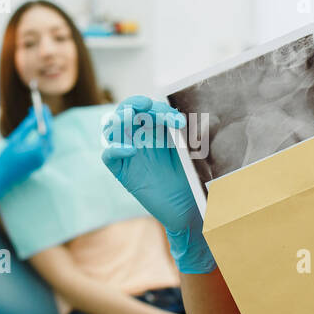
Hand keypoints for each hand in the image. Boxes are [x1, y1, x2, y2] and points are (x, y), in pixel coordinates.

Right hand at [0, 108, 53, 201]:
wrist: (2, 177)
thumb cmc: (6, 158)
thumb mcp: (15, 140)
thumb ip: (27, 128)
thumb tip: (36, 116)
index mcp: (37, 150)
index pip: (47, 130)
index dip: (46, 117)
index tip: (43, 107)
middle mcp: (43, 156)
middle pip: (50, 135)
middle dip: (46, 121)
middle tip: (42, 110)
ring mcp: (43, 161)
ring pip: (49, 141)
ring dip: (46, 129)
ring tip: (39, 117)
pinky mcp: (40, 163)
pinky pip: (46, 147)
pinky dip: (44, 137)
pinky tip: (39, 130)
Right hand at [101, 95, 214, 273]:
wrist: (188, 208)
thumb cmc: (191, 178)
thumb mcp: (193, 152)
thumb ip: (195, 134)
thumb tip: (204, 118)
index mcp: (156, 130)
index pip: (149, 109)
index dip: (160, 109)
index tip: (179, 122)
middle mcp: (139, 139)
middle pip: (125, 112)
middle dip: (133, 104)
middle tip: (146, 105)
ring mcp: (129, 155)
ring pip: (111, 130)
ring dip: (118, 120)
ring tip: (129, 119)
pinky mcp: (123, 172)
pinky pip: (109, 157)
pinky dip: (115, 149)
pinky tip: (130, 150)